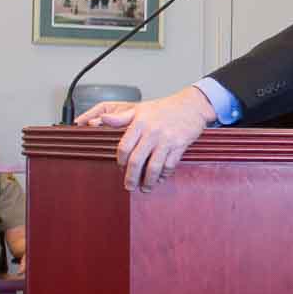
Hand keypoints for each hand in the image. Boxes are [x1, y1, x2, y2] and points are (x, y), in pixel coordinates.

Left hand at [79, 86, 215, 191]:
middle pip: (136, 161)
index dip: (121, 161)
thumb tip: (101, 120)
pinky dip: (163, 175)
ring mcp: (166, 140)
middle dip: (131, 177)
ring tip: (145, 188)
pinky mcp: (179, 146)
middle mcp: (152, 132)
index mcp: (139, 123)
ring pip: (154, 167)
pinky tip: (159, 179)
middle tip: (128, 186)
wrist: (191, 105)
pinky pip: (169, 165)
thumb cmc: (164, 108)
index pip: (124, 147)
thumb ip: (120, 118)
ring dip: (148, 181)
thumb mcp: (140, 109)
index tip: (121, 167)